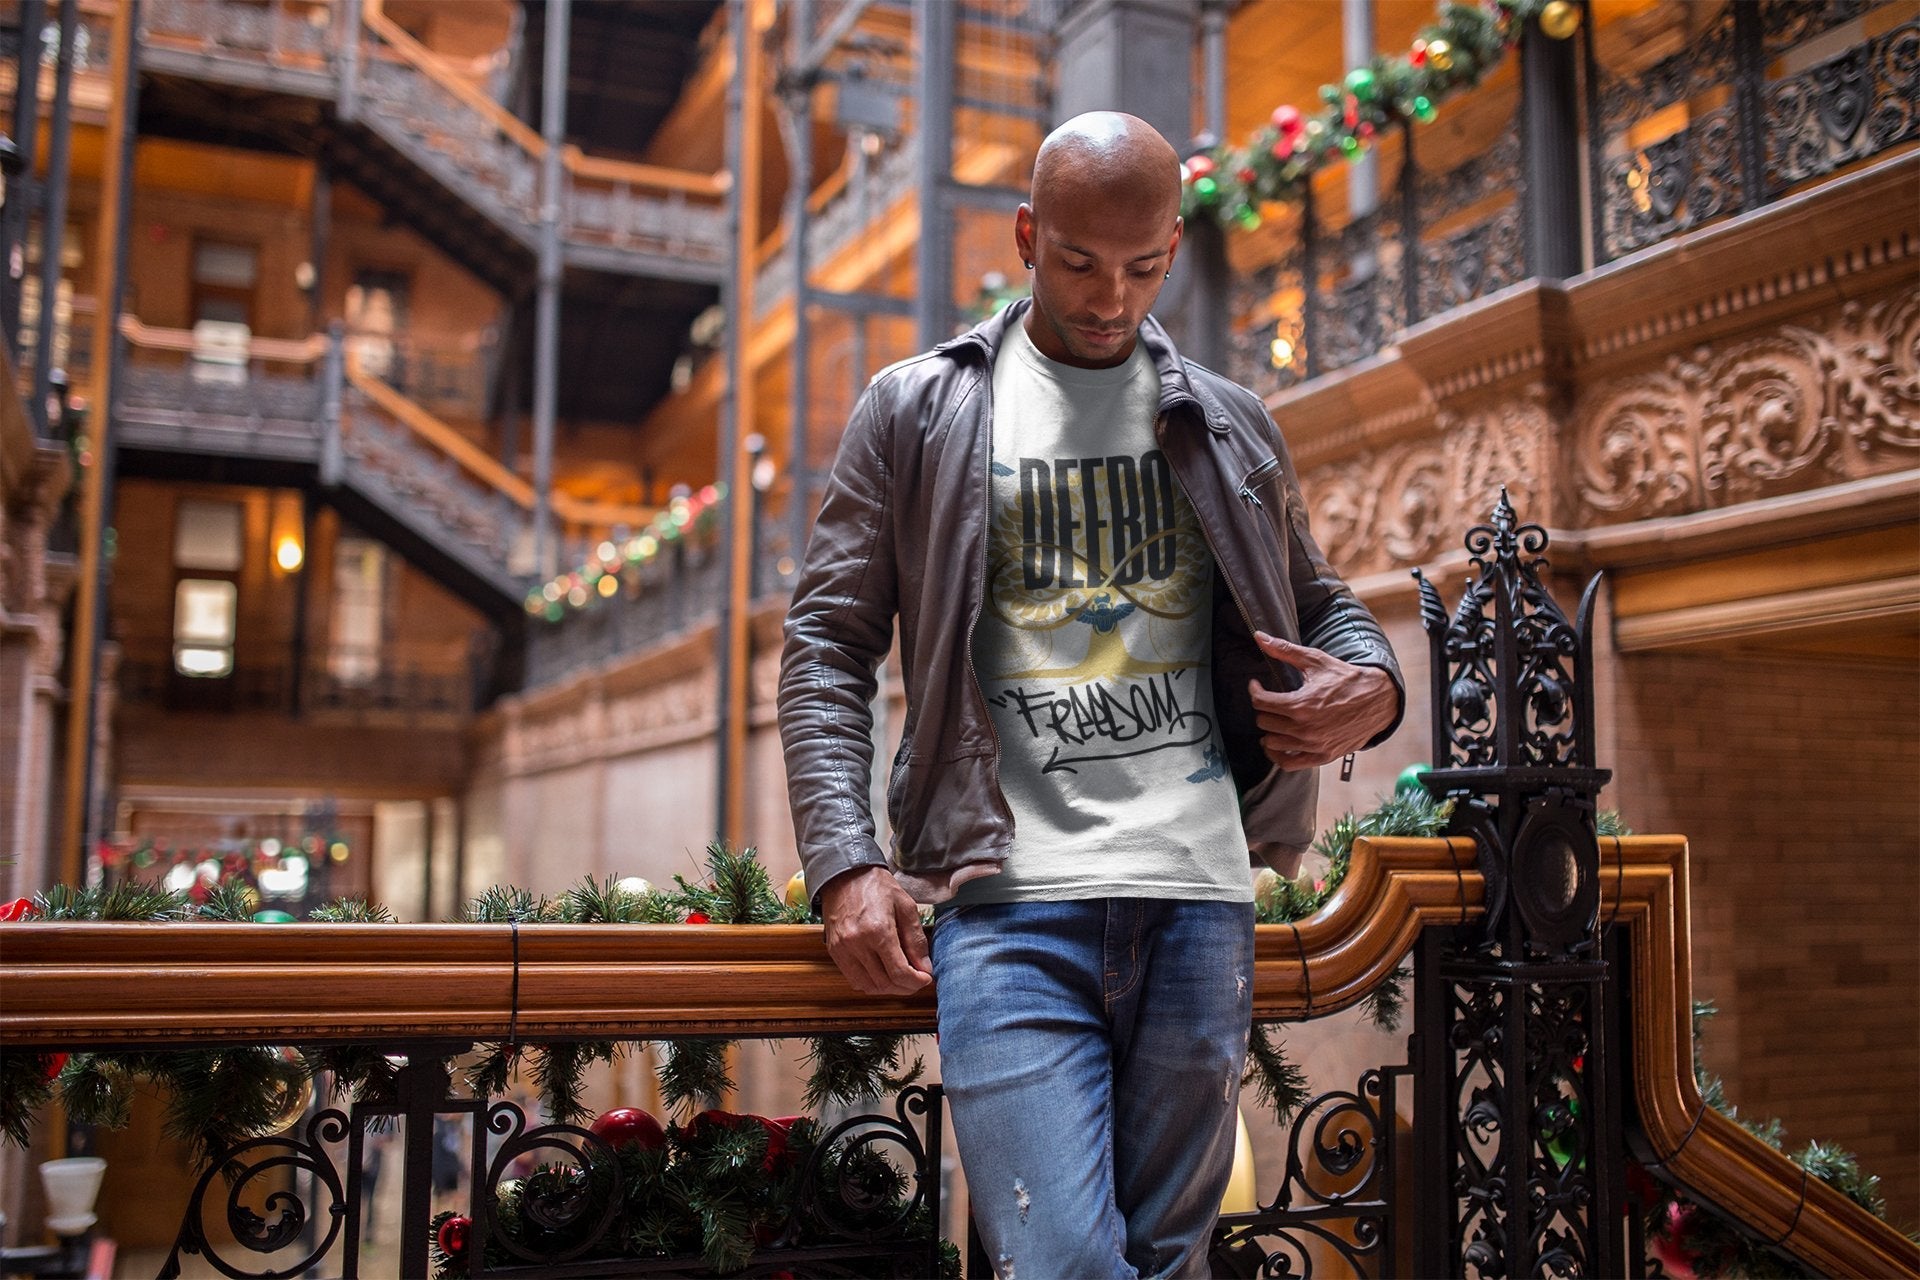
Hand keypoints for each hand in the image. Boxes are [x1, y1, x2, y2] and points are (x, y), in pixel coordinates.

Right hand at [819, 865, 932, 995]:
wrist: (846, 875)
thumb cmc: (877, 887)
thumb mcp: (906, 906)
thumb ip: (916, 940)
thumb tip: (925, 968)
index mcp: (878, 930)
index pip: (899, 972)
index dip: (916, 982)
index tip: (926, 978)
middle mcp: (857, 944)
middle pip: (885, 983)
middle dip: (905, 987)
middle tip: (917, 979)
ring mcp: (843, 949)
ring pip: (868, 986)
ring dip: (888, 988)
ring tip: (901, 978)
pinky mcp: (834, 952)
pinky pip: (853, 979)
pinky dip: (870, 983)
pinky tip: (882, 973)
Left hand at [1246, 632, 1396, 770]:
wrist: (1377, 699)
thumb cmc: (1347, 679)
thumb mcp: (1315, 661)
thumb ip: (1284, 650)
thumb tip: (1259, 636)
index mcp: (1301, 705)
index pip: (1261, 702)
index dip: (1255, 691)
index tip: (1257, 686)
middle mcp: (1305, 728)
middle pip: (1264, 722)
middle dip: (1263, 708)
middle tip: (1270, 701)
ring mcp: (1313, 745)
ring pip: (1271, 743)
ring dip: (1269, 730)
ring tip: (1274, 720)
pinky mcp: (1322, 756)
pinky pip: (1288, 763)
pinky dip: (1278, 754)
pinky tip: (1278, 743)